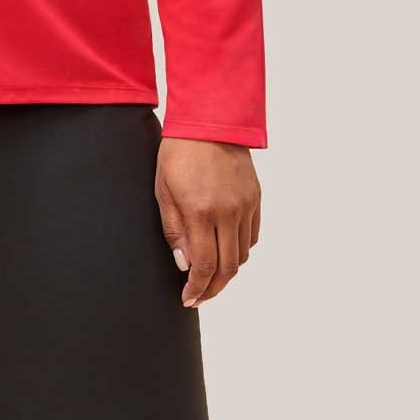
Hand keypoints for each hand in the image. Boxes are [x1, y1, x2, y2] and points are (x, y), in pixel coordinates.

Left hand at [154, 138, 260, 306]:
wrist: (209, 121)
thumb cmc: (178, 155)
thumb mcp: (164, 193)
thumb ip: (175, 232)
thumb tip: (185, 265)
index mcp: (201, 212)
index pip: (204, 266)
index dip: (198, 289)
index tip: (188, 299)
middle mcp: (228, 212)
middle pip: (228, 268)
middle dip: (213, 288)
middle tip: (200, 297)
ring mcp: (246, 205)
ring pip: (242, 255)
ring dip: (227, 271)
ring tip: (210, 276)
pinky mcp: (256, 198)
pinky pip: (252, 236)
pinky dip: (240, 250)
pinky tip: (225, 251)